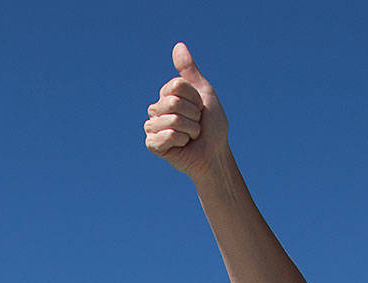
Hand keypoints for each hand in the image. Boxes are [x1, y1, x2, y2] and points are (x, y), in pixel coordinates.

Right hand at [145, 42, 228, 179]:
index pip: (176, 86)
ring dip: (190, 130)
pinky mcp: (152, 145)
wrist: (215, 153)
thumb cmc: (212, 125)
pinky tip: (182, 146)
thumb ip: (189, 71)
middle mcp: (157, 109)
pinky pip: (165, 136)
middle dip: (193, 115)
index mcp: (167, 95)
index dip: (194, 98)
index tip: (200, 108)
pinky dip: (181, 141)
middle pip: (173, 102)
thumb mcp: (204, 92)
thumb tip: (178, 45)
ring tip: (190, 136)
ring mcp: (153, 127)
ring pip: (172, 120)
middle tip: (196, 125)